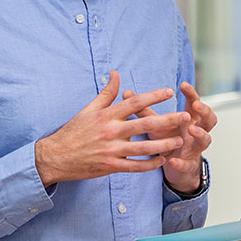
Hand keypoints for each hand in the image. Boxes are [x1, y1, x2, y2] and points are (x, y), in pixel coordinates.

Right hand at [34, 71, 188, 185]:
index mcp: (107, 115)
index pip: (134, 102)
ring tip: (180, 141)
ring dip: (163, 145)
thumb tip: (116, 73)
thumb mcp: (88, 109)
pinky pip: (135, 167)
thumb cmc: (73, 131)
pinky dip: (149, 164)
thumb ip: (106, 93)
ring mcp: (111, 150)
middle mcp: (110, 131)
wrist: (55, 156)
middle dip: (167, 120)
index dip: (153, 96)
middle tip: (185, 117)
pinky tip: (162, 160)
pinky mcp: (110, 166)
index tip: (169, 91)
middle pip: (144, 124)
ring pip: (143, 148)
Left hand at [123, 81, 217, 193]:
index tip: (183, 84)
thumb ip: (143, 109)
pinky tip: (173, 161)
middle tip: (196, 106)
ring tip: (192, 130)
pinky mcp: (188, 165)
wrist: (175, 165)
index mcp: (189, 119)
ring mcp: (194, 148)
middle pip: (208, 119)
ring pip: (205, 140)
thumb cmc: (167, 139)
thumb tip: (126, 93)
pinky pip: (187, 164)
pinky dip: (181, 163)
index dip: (191, 93)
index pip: (194, 102)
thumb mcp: (156, 123)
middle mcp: (195, 132)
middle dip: (205, 111)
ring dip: (200, 134)